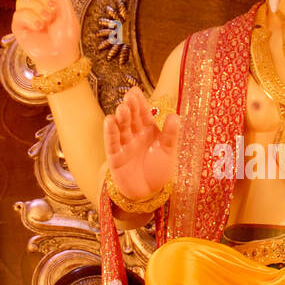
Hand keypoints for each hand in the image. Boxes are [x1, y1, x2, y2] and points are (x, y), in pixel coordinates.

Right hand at [11, 0, 81, 74]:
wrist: (60, 58)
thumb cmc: (67, 38)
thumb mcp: (69, 14)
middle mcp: (36, 5)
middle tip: (53, 10)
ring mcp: (26, 14)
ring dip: (38, 8)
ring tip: (47, 21)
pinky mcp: (18, 25)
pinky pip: (20, 13)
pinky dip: (32, 18)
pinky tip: (39, 27)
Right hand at [105, 87, 179, 201]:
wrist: (148, 193)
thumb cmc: (159, 171)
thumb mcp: (168, 152)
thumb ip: (170, 134)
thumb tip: (175, 115)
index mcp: (149, 131)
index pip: (144, 114)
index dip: (139, 103)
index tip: (135, 91)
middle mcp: (135, 135)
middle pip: (131, 119)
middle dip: (130, 108)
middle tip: (129, 98)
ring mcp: (124, 145)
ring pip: (121, 129)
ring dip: (121, 119)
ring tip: (121, 109)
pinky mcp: (115, 157)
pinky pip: (112, 143)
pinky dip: (110, 133)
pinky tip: (109, 121)